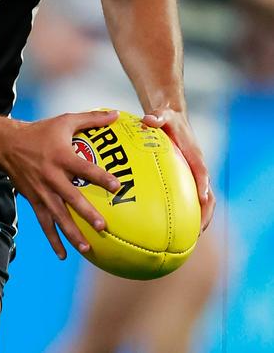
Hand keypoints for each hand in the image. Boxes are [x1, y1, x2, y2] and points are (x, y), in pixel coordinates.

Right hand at [2, 109, 120, 259]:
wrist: (7, 145)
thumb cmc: (40, 132)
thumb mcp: (64, 121)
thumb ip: (91, 119)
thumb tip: (115, 114)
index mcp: (61, 157)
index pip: (84, 168)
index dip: (101, 177)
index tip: (117, 186)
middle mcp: (52, 176)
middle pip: (71, 198)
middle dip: (86, 213)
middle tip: (102, 226)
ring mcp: (42, 191)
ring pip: (58, 216)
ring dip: (72, 233)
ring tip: (87, 248)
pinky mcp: (34, 201)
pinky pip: (45, 223)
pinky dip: (53, 240)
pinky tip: (63, 254)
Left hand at [142, 108, 214, 230]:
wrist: (172, 118)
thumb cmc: (167, 118)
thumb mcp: (162, 115)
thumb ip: (157, 117)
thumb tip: (147, 120)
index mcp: (194, 155)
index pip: (202, 173)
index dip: (204, 186)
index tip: (203, 199)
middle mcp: (197, 169)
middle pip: (208, 196)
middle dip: (205, 214)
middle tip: (196, 232)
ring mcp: (192, 177)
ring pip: (201, 203)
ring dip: (197, 220)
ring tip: (187, 241)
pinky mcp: (184, 181)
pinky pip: (187, 200)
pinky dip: (184, 215)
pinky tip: (169, 230)